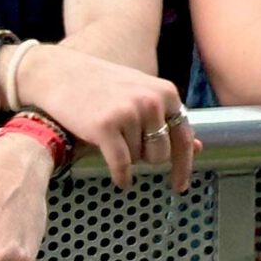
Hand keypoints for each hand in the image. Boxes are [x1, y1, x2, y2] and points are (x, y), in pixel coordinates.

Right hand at [10, 43, 192, 192]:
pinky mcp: (106, 126)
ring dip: (127, 157)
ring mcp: (130, 112)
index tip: (180, 186)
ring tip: (111, 137)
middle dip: (144, 156)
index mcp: (165, 92)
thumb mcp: (141, 96)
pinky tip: (120, 180)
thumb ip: (168, 120)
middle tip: (124, 142)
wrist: (61, 74)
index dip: (184, 165)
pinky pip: (122, 166)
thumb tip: (199, 147)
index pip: (184, 136)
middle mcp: (152, 100)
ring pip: (139, 159)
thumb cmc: (103, 87)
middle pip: (161, 153)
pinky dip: (121, 177)